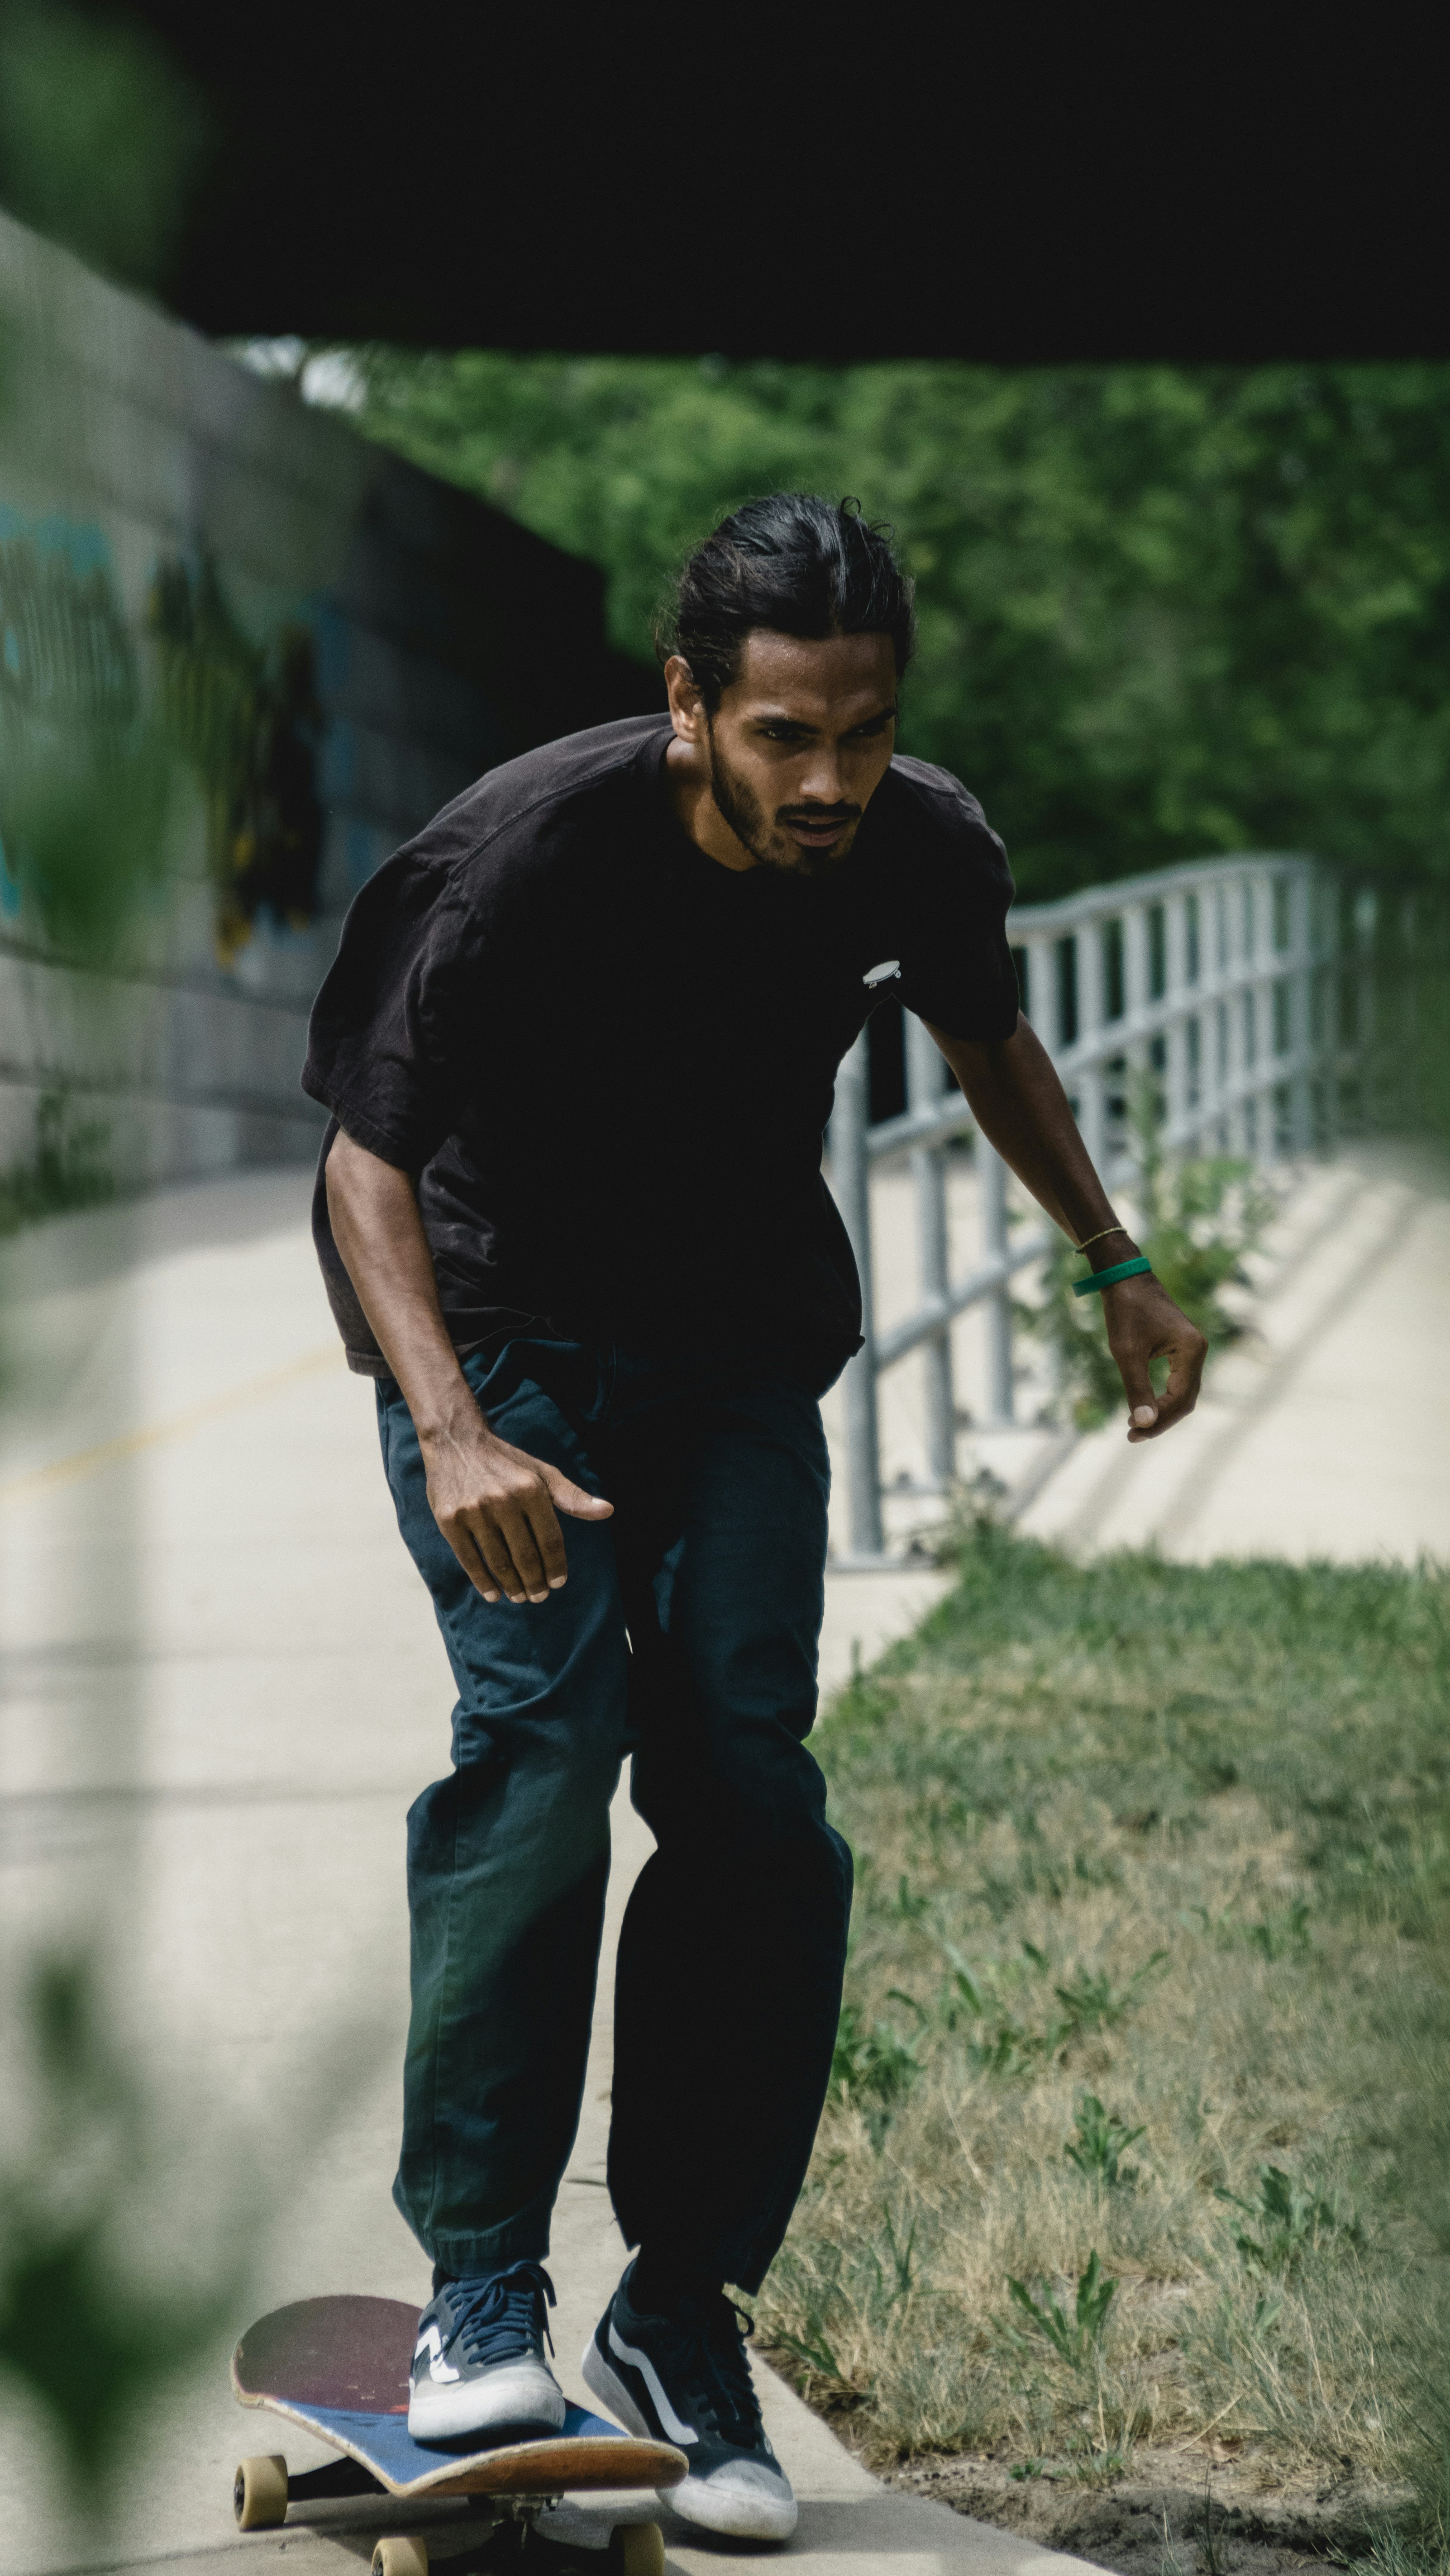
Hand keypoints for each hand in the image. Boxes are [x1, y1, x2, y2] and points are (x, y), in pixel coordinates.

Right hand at [422, 1420, 612, 1604]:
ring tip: (519, 1596)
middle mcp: (503, 1501)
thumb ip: (572, 1496)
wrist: (456, 1442)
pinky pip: (469, 1560)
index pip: (550, 1540)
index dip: (556, 1566)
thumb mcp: (542, 1473)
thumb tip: (608, 1511)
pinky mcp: (450, 1520)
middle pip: (525, 1556)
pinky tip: (493, 1593)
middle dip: (535, 1583)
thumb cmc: (506, 1462)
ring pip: (499, 1562)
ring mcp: (474, 1512)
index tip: (558, 1583)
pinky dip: (483, 1581)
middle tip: (539, 1597)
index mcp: (531, 1490)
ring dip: (512, 1586)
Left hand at [1102, 1272, 1207, 1441]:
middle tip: (1132, 1436)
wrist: (1124, 1277)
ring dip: (1162, 1411)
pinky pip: (1177, 1381)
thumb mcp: (1127, 1352)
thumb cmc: (1125, 1310)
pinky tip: (1144, 1406)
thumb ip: (1137, 1389)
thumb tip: (1145, 1423)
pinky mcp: (1180, 1347)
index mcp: (1191, 1350)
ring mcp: (1191, 1349)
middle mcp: (1197, 1350)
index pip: (1181, 1399)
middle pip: (1186, 1399)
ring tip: (1136, 1426)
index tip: (1133, 1431)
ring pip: (1183, 1392)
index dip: (1159, 1420)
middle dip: (1161, 1420)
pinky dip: (1162, 1397)